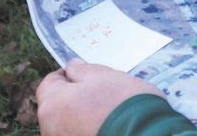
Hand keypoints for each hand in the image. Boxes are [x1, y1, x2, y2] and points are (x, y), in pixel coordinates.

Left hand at [37, 59, 164, 135]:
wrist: (145, 135)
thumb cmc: (122, 103)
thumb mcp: (104, 75)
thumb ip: (82, 69)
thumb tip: (73, 67)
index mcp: (52, 104)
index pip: (50, 82)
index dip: (68, 74)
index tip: (85, 74)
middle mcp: (51, 128)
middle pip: (58, 105)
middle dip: (75, 97)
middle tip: (101, 92)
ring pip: (68, 123)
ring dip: (82, 116)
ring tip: (108, 113)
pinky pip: (80, 133)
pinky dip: (90, 130)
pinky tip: (109, 126)